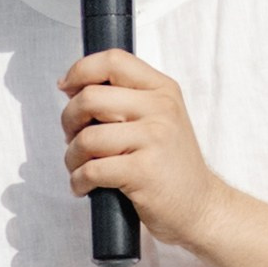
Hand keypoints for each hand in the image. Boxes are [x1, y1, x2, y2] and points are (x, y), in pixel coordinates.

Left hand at [59, 48, 224, 249]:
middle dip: (69, 121)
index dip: (80, 71)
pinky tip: (84, 187)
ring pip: (87, 137)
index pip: (113, 61)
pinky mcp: (143, 172)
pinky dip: (78, 181)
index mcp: (162, 90)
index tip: (66, 88)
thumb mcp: (159, 119)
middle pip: (90, 98)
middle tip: (72, 139)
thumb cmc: (170, 165)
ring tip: (80, 168)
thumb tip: (73, 88)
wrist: (201, 206)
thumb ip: (126, 100)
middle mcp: (160, 109)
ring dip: (72, 157)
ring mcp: (153, 139)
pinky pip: (92, 170)